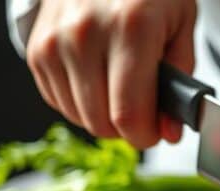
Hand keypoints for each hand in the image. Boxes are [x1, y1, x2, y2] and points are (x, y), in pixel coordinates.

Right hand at [25, 0, 196, 147]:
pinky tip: (98, 79)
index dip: (146, 136)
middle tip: (143, 110)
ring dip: (103, 117)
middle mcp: (86, 34)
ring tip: (121, 90)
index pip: (129, 114)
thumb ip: (181, 82)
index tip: (157, 131)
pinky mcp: (37, 50)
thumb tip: (168, 132)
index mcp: (130, 29)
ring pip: (79, 117)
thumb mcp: (182, 25)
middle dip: (127, 130)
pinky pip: (59, 102)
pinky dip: (81, 103)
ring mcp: (56, 42)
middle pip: (101, 122)